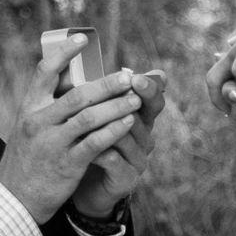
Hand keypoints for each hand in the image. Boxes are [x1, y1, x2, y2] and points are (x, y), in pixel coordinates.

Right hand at [0, 37, 143, 223]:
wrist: (15, 197)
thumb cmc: (27, 157)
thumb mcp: (28, 126)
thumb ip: (48, 105)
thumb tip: (74, 77)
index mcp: (29, 106)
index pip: (45, 71)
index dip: (64, 52)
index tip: (83, 38)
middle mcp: (39, 120)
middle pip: (77, 94)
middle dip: (106, 84)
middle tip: (128, 75)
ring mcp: (52, 142)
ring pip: (89, 117)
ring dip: (116, 106)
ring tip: (136, 99)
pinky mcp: (67, 163)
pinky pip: (95, 142)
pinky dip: (113, 130)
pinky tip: (129, 123)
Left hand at [74, 69, 164, 216]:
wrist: (82, 186)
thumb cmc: (87, 143)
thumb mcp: (92, 116)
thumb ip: (93, 90)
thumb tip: (82, 49)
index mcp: (138, 118)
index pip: (153, 99)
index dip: (149, 87)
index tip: (136, 76)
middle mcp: (143, 138)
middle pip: (143, 115)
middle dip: (132, 101)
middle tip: (126, 88)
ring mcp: (137, 159)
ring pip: (126, 135)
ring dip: (108, 124)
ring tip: (91, 116)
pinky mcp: (125, 179)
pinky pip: (113, 160)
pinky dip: (99, 151)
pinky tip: (85, 146)